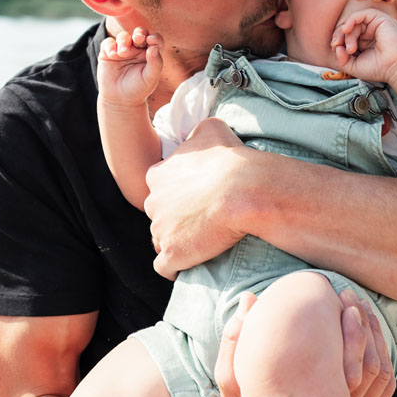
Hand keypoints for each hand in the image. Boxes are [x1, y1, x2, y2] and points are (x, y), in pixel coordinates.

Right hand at [98, 28, 163, 106]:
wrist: (120, 100)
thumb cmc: (138, 89)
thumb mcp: (150, 78)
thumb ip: (156, 63)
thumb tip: (154, 48)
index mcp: (150, 53)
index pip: (155, 40)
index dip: (154, 38)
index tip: (151, 41)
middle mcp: (137, 49)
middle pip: (140, 33)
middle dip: (139, 33)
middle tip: (138, 38)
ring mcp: (122, 50)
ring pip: (124, 36)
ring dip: (124, 41)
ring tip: (123, 53)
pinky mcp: (108, 53)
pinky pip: (108, 43)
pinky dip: (110, 45)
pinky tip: (113, 54)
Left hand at [145, 118, 249, 279]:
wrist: (243, 191)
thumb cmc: (229, 159)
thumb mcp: (211, 129)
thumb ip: (198, 131)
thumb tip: (198, 132)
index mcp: (158, 175)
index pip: (158, 187)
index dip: (176, 193)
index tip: (195, 196)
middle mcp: (153, 203)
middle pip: (158, 215)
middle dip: (173, 218)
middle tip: (200, 218)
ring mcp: (161, 231)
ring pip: (161, 240)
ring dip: (177, 242)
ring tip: (201, 241)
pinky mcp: (172, 254)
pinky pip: (165, 268)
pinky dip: (175, 267)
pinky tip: (190, 263)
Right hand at [214, 288, 394, 396]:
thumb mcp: (230, 377)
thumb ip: (235, 338)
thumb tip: (248, 297)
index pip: (351, 364)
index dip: (352, 324)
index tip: (342, 296)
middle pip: (374, 367)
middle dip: (367, 325)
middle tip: (353, 296)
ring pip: (382, 375)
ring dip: (376, 337)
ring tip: (361, 307)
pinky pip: (383, 387)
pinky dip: (380, 354)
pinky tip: (366, 330)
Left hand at [331, 9, 396, 83]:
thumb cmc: (379, 68)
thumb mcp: (354, 66)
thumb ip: (341, 59)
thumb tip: (335, 47)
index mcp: (364, 42)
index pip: (346, 37)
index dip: (338, 42)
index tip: (337, 51)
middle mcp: (370, 32)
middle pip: (348, 29)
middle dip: (339, 37)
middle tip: (338, 47)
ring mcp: (375, 25)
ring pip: (353, 23)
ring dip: (347, 35)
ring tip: (350, 49)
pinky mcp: (379, 18)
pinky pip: (361, 14)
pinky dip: (351, 20)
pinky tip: (346, 29)